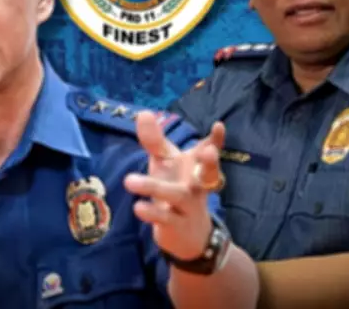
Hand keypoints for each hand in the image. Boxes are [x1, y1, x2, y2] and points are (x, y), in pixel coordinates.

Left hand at [124, 111, 225, 260]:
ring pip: (177, 196)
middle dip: (210, 163)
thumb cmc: (176, 188)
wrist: (189, 237)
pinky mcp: (177, 226)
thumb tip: (144, 113)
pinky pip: (165, 218)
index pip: (211, 150)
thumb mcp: (165, 163)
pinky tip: (137, 207)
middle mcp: (198, 186)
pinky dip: (151, 212)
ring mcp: (189, 207)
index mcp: (197, 167)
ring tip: (129, 180)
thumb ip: (154, 140)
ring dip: (154, 187)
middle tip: (208, 151)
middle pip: (209, 174)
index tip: (219, 126)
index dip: (216, 139)